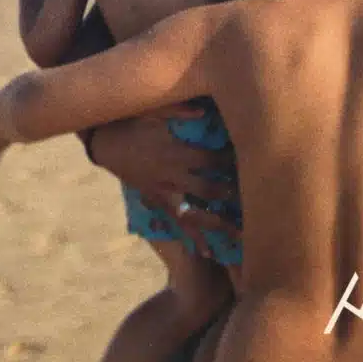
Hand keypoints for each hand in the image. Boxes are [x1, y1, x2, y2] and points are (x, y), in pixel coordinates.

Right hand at [89, 111, 240, 240]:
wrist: (104, 143)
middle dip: (231, 195)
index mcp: (174, 152)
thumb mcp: (152, 110)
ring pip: (193, 213)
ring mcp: (162, 192)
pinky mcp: (156, 200)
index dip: (230, 161)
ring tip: (240, 236)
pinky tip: (207, 252)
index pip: (210, 160)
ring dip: (217, 224)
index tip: (252, 161)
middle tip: (258, 202)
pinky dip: (192, 237)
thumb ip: (177, 110)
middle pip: (206, 190)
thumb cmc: (132, 121)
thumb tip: (202, 112)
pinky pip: (176, 222)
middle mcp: (170, 176)